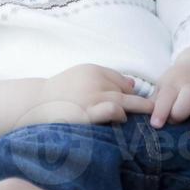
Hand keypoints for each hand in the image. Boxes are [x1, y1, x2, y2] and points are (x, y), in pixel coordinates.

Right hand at [15, 64, 153, 127]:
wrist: (35, 103)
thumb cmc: (60, 92)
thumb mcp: (80, 76)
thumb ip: (105, 78)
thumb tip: (133, 85)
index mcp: (92, 70)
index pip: (120, 79)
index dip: (130, 92)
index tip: (139, 102)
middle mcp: (93, 80)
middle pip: (125, 90)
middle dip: (142, 103)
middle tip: (154, 111)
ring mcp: (90, 97)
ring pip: (123, 100)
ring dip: (136, 109)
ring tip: (146, 119)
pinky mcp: (87, 113)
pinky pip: (113, 110)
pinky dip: (121, 114)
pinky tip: (121, 120)